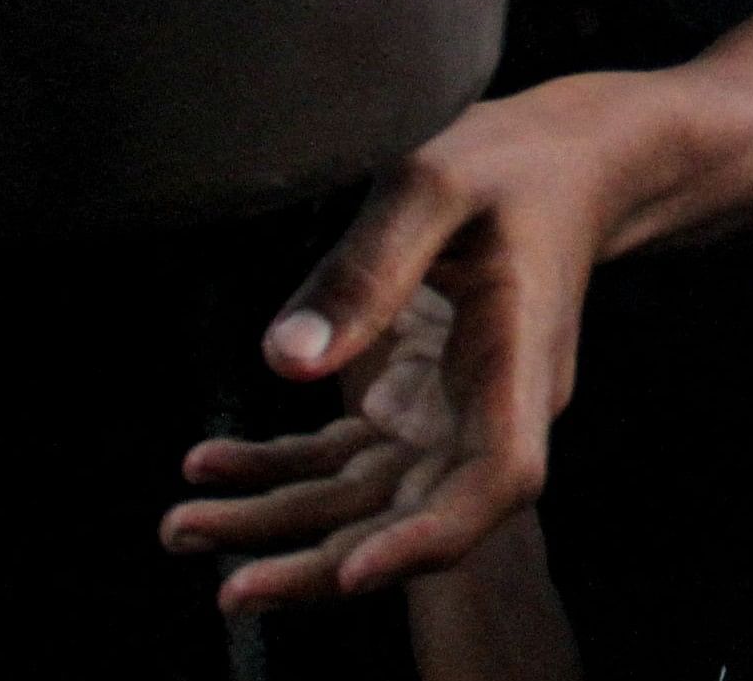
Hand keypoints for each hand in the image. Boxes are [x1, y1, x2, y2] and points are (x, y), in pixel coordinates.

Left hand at [163, 85, 627, 606]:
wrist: (568, 164)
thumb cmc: (514, 164)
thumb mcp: (435, 185)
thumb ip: (365, 269)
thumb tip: (284, 361)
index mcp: (518, 361)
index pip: (496, 478)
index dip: (428, 536)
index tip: (353, 571)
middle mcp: (495, 408)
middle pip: (417, 514)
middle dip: (322, 561)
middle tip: (230, 589)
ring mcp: (458, 413)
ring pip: (371, 499)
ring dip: (283, 523)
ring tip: (185, 529)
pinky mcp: (422, 401)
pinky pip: (349, 459)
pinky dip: (283, 471)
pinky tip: (211, 465)